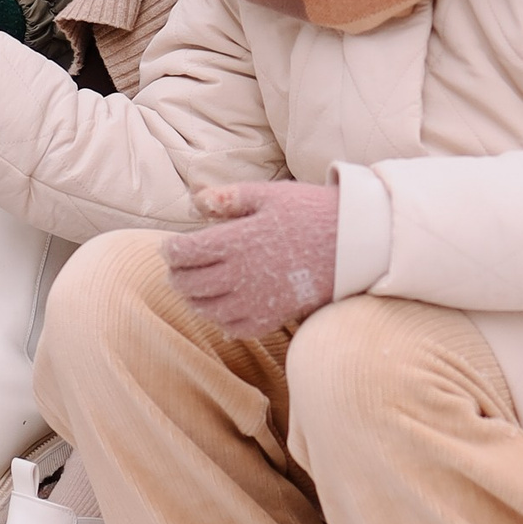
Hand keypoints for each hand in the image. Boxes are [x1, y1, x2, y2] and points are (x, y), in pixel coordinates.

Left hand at [162, 180, 341, 339]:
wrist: (353, 243)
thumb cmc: (309, 212)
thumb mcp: (268, 195)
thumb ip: (228, 198)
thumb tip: (195, 201)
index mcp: (236, 241)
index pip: (184, 254)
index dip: (169, 251)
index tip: (170, 246)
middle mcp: (241, 275)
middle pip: (188, 284)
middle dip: (176, 275)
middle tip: (178, 266)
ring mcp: (256, 300)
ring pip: (206, 310)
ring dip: (193, 299)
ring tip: (195, 286)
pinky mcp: (273, 317)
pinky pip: (234, 328)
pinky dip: (220, 320)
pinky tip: (222, 306)